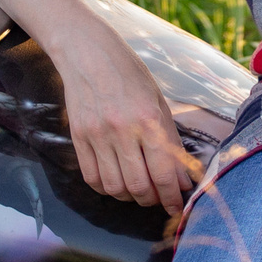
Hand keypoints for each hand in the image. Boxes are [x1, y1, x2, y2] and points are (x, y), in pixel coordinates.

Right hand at [49, 21, 194, 213]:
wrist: (89, 54)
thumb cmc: (130, 75)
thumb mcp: (159, 103)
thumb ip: (171, 143)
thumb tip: (182, 180)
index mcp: (149, 119)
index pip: (164, 173)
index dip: (173, 197)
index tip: (177, 206)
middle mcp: (122, 130)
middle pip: (139, 186)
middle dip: (152, 200)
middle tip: (159, 197)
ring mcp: (97, 135)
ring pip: (115, 187)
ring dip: (130, 196)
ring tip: (139, 189)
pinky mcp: (78, 137)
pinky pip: (92, 178)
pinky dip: (107, 188)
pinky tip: (117, 180)